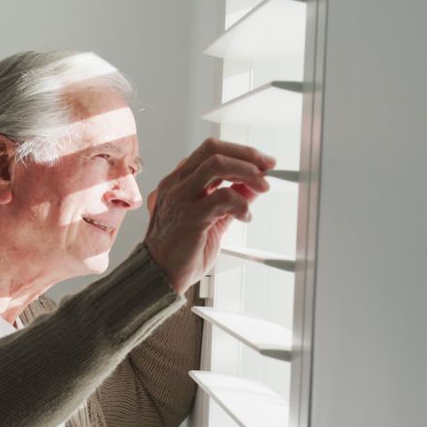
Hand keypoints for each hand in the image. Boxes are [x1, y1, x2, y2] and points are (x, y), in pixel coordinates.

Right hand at [144, 138, 274, 294]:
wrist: (158, 277)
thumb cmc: (180, 252)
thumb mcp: (213, 219)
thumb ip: (231, 200)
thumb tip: (254, 185)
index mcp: (179, 181)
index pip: (210, 151)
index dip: (239, 153)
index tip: (262, 163)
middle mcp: (176, 184)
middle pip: (213, 149)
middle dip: (246, 154)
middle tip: (268, 167)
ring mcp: (180, 198)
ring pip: (216, 164)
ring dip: (246, 172)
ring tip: (262, 187)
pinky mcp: (189, 216)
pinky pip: (222, 197)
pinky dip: (241, 204)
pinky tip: (245, 217)